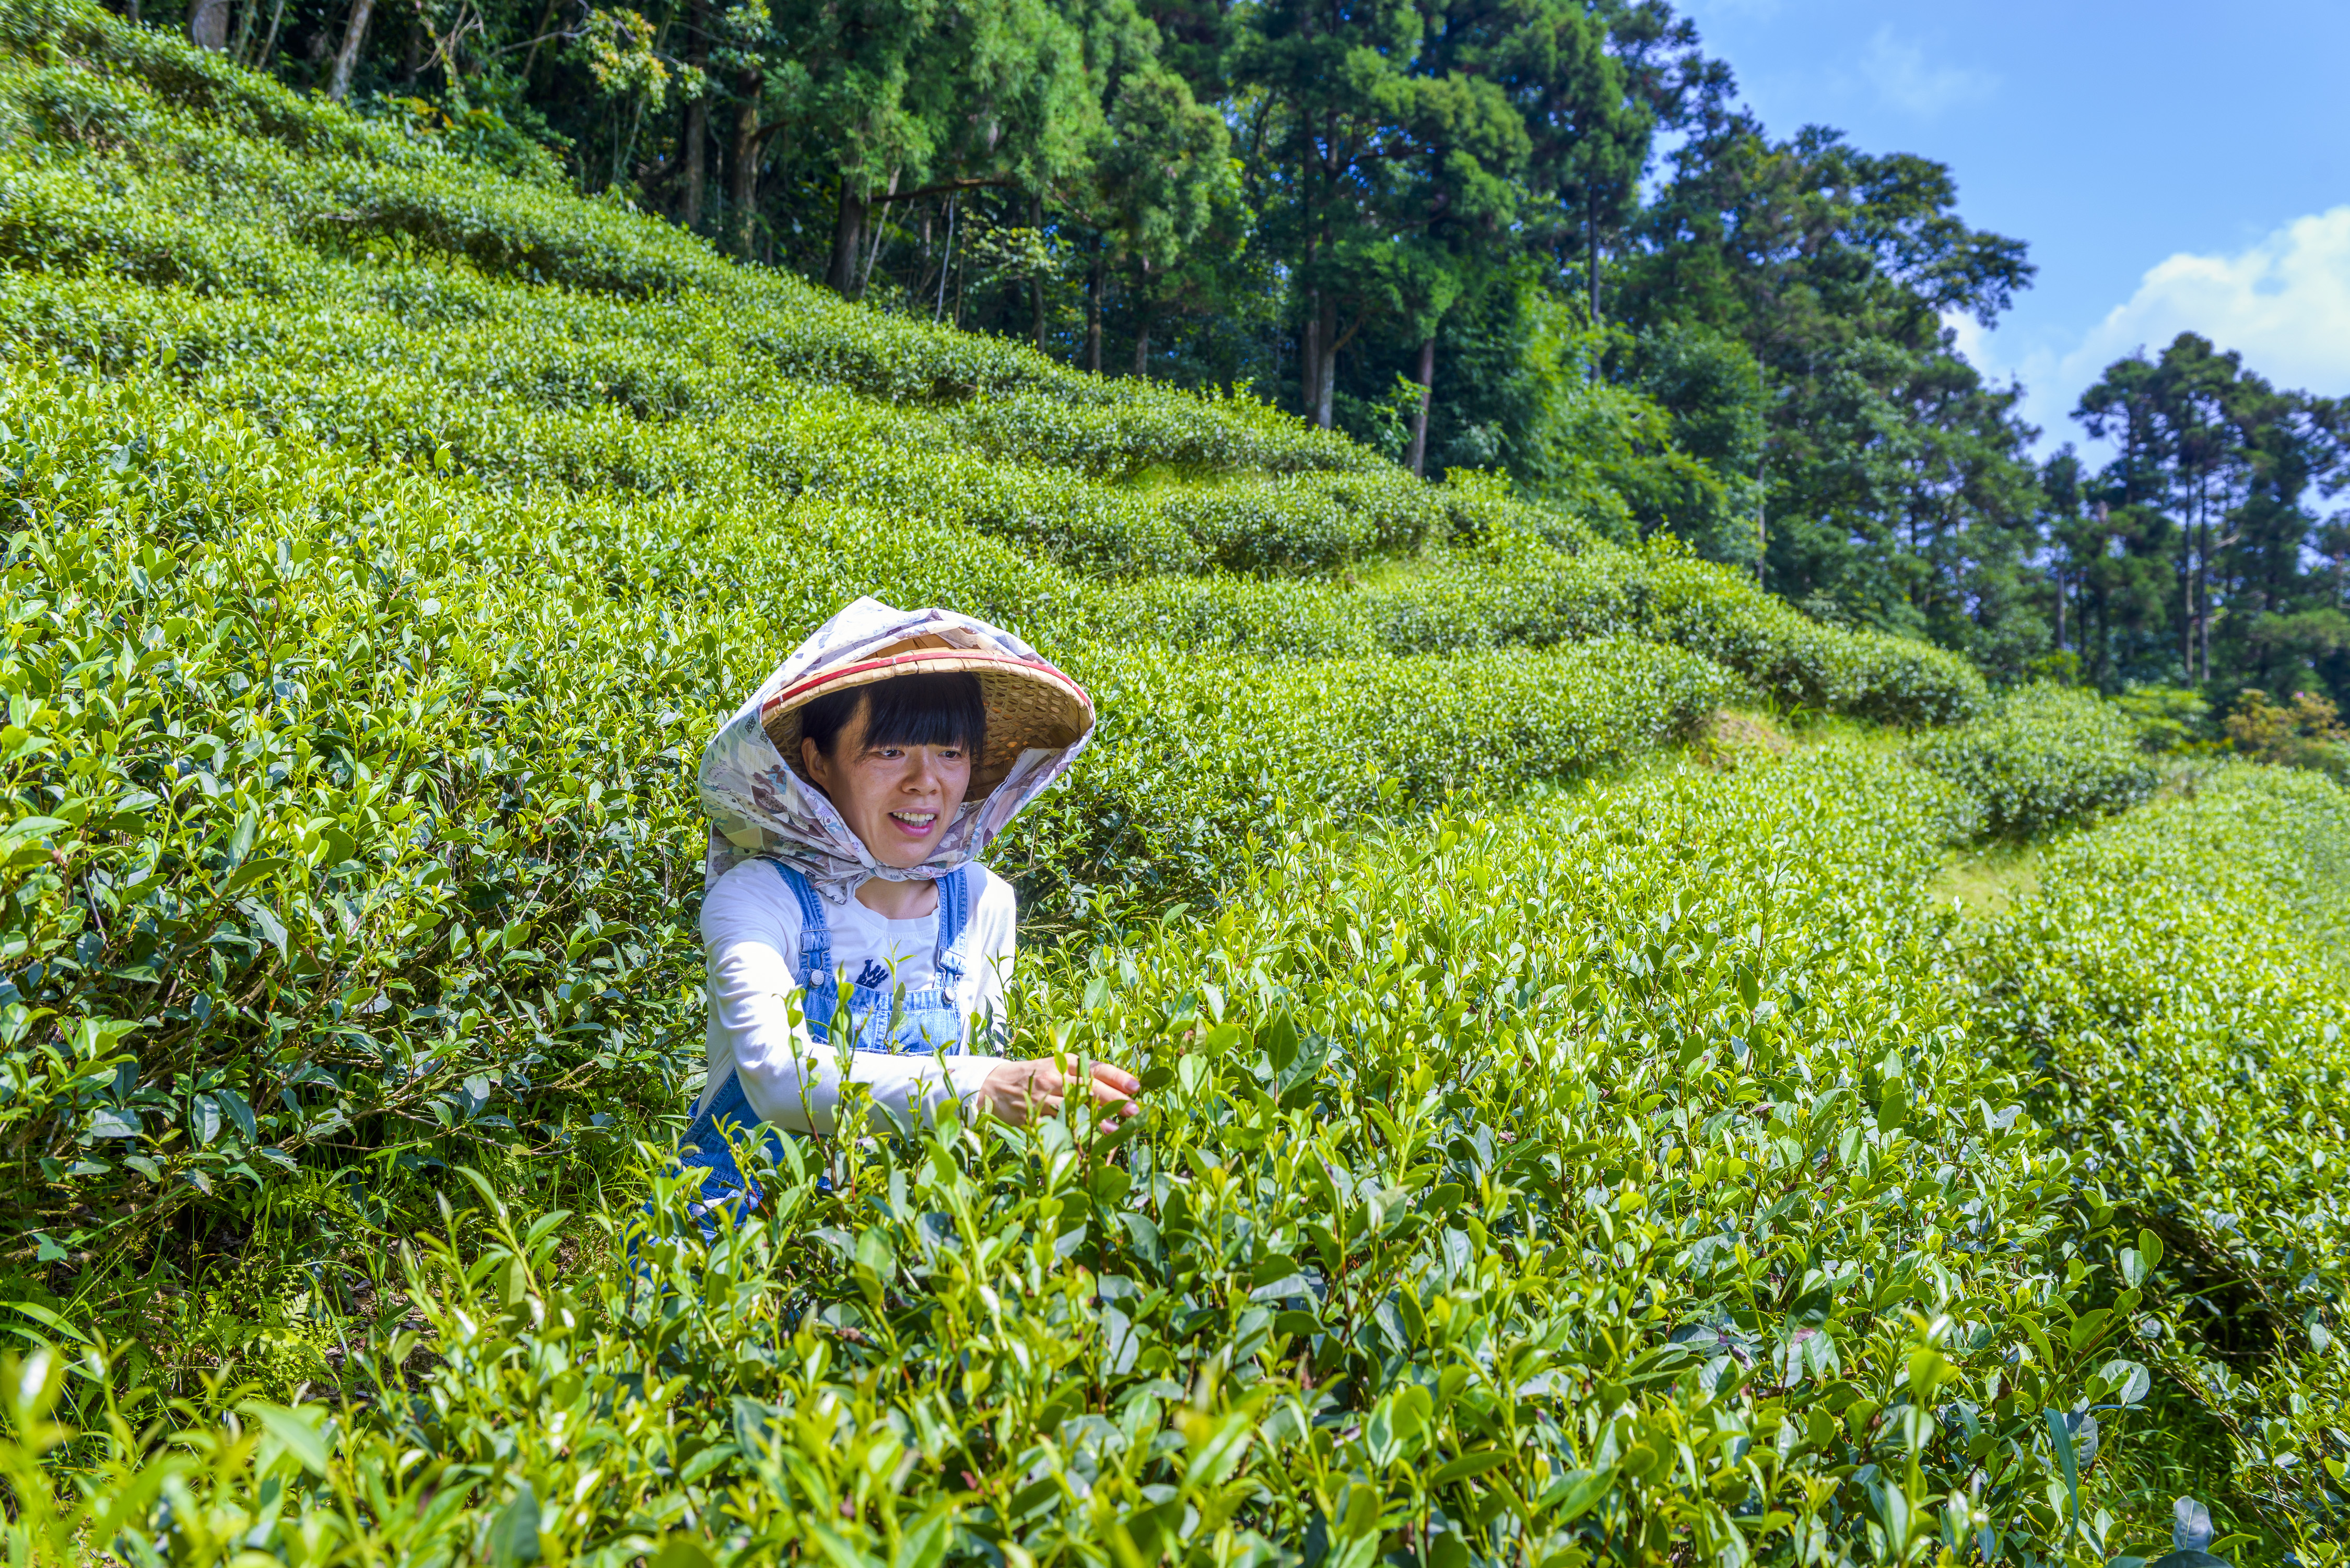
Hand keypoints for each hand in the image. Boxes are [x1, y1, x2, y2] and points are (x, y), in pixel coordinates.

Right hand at [974, 1056, 1142, 1130]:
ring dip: (1096, 1119)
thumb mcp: (1055, 1066)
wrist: (992, 1085)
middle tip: (1134, 1109)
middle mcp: (1054, 1077)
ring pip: (1073, 1107)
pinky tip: (1086, 1146)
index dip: (1117, 1076)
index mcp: (1063, 1062)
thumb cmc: (1032, 1076)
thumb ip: (1081, 1074)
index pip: (1095, 1068)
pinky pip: (1055, 1126)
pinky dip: (1071, 1136)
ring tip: (1115, 1130)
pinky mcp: (1032, 1116)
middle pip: (1088, 1087)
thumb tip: (1118, 1088)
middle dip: (1113, 1098)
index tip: (1136, 1086)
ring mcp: (1043, 1097)